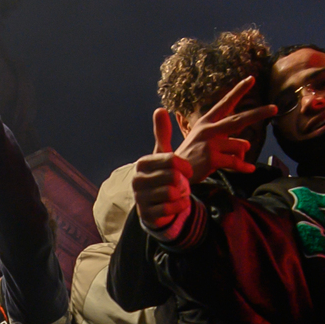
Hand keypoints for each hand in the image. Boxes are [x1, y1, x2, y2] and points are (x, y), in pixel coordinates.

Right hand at [132, 110, 196, 235]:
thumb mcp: (161, 156)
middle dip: (183, 183)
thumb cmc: (161, 178)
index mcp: (143, 163)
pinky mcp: (148, 214)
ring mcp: (141, 198)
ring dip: (182, 195)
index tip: (186, 171)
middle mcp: (138, 180)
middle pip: (174, 177)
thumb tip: (160, 108)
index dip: (185, 166)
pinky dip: (180, 207)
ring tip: (177, 195)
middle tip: (181, 186)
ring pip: (173, 193)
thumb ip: (162, 134)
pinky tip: (176, 205)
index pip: (172, 160)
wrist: (154, 207)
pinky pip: (173, 208)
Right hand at [173, 76, 272, 177]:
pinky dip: (243, 167)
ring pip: (240, 146)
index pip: (225, 103)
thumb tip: (247, 144)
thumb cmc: (190, 159)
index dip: (239, 90)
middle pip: (239, 119)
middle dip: (259, 113)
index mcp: (206, 122)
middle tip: (275, 108)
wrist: (173, 174)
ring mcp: (210, 143)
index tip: (251, 79)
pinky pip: (236, 162)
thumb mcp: (203, 143)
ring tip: (233, 162)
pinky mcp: (212, 158)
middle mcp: (208, 129)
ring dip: (241, 156)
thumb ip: (225, 140)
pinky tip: (248, 169)